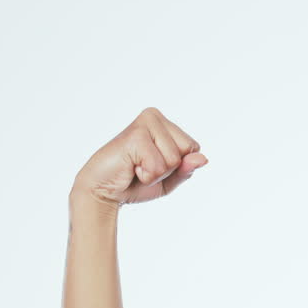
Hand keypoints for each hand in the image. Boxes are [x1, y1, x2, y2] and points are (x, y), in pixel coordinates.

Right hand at [71, 107, 207, 208]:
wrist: (104, 191)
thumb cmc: (135, 183)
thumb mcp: (169, 180)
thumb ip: (186, 169)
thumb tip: (202, 158)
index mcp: (164, 123)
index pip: (194, 148)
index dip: (178, 166)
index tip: (153, 165)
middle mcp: (154, 116)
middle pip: (187, 150)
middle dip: (169, 169)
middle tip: (143, 167)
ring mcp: (144, 123)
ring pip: (174, 159)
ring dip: (156, 173)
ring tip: (135, 167)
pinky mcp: (135, 135)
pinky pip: (159, 166)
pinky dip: (147, 176)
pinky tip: (130, 167)